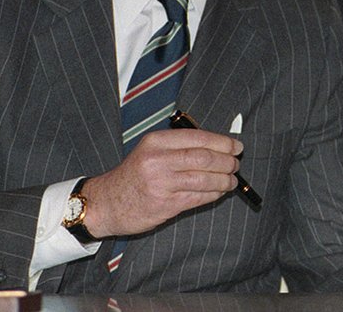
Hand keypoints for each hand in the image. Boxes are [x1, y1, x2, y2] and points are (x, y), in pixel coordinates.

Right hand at [79, 128, 241, 237]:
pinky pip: (198, 197)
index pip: (198, 138)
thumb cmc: (134, 175)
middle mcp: (157, 160)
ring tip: (232, 179)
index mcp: (156, 142)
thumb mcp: (151, 151)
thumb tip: (220, 147)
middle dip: (226, 161)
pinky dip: (214, 194)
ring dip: (224, 179)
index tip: (236, 146)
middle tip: (236, 164)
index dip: (222, 142)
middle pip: (204, 158)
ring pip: (204, 179)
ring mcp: (160, 184)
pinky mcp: (164, 205)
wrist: (106, 203)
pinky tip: (219, 192)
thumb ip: (180, 146)